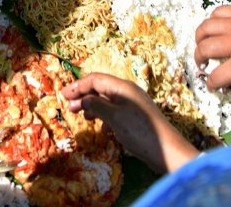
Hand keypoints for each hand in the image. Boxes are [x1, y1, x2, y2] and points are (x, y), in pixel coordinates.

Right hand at [62, 74, 196, 172]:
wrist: (167, 150)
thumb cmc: (139, 131)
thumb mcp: (115, 118)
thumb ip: (97, 106)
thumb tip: (82, 99)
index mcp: (122, 87)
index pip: (95, 79)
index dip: (78, 86)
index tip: (64, 95)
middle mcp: (127, 92)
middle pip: (101, 88)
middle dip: (84, 96)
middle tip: (69, 107)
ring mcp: (133, 105)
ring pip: (107, 100)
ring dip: (93, 107)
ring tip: (83, 117)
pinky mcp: (136, 118)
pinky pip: (115, 112)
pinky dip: (105, 117)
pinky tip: (103, 130)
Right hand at [194, 3, 230, 92]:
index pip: (216, 77)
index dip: (211, 84)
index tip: (212, 85)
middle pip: (204, 49)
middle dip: (198, 59)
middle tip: (202, 63)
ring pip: (206, 27)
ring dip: (200, 38)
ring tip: (203, 43)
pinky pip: (218, 12)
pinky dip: (212, 20)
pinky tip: (216, 26)